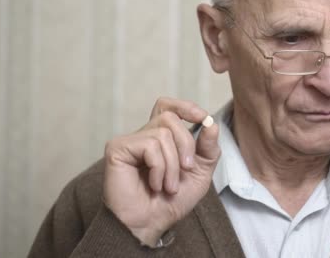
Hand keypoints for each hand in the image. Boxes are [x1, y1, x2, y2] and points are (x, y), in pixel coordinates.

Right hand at [103, 97, 219, 246]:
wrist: (150, 224)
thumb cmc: (171, 202)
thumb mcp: (200, 173)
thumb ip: (208, 148)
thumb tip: (211, 124)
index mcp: (161, 138)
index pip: (168, 107)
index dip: (185, 107)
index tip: (202, 118)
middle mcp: (144, 135)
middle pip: (170, 117)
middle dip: (186, 144)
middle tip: (187, 169)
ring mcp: (129, 141)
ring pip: (162, 133)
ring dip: (172, 164)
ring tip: (167, 186)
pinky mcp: (117, 148)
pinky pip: (149, 145)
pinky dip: (159, 167)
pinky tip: (154, 184)